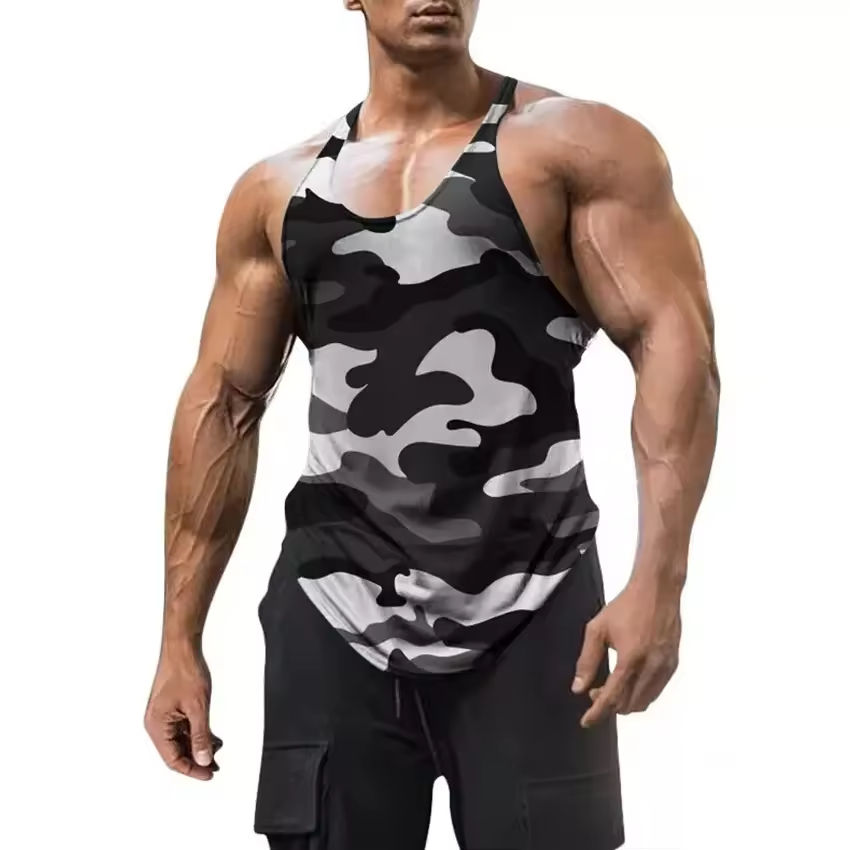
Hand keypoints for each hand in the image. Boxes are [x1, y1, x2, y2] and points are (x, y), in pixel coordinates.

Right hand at [144, 643, 221, 779]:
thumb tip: (204, 758)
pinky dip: (196, 733)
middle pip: (175, 751)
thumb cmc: (185, 671)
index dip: (192, 769)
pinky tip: (211, 736)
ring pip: (180, 740)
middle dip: (196, 759)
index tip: (209, 774)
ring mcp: (163, 715)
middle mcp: (157, 723)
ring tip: (216, 750)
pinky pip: (182, 727)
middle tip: (215, 766)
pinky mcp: (171, 707)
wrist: (182, 647)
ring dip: (198, 746)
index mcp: (157, 726)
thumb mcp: (198, 707)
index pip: (173, 759)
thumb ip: (201, 736)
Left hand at [571, 575, 681, 727]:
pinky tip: (629, 683)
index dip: (598, 713)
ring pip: (644, 701)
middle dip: (609, 706)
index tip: (586, 722)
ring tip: (609, 688)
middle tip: (594, 693)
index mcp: (631, 659)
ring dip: (625, 703)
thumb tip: (578, 687)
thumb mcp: (597, 629)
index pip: (612, 697)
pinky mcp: (673, 664)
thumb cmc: (624, 607)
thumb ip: (587, 660)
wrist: (657, 591)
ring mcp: (665, 667)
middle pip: (629, 704)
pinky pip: (656, 691)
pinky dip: (640, 695)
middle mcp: (651, 668)